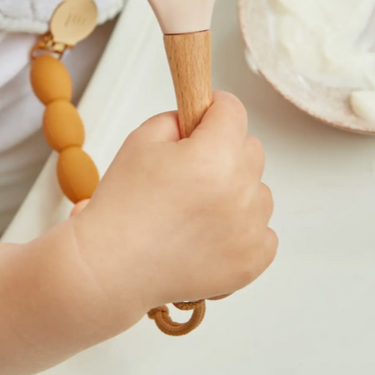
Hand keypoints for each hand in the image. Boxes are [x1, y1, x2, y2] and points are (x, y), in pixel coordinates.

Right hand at [72, 91, 276, 310]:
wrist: (111, 266)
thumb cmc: (122, 204)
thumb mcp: (141, 140)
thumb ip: (176, 118)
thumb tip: (199, 121)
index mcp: (215, 154)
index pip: (233, 109)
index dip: (213, 108)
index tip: (203, 116)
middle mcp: (241, 190)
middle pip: (251, 148)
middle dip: (225, 149)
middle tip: (192, 168)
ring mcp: (251, 229)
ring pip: (258, 190)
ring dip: (236, 189)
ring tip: (198, 206)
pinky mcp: (252, 261)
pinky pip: (263, 230)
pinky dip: (242, 228)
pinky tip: (210, 232)